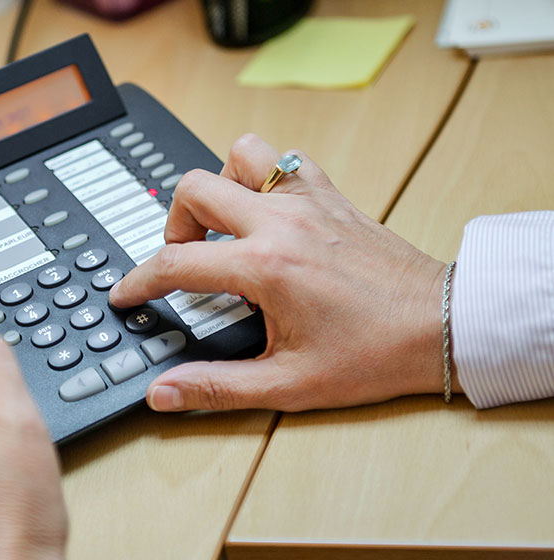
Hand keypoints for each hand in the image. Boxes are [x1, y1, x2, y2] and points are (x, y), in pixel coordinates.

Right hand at [109, 134, 460, 411]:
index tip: (128, 293)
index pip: (177, 261)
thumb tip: (165, 394)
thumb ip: (216, 387)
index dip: (140, 280)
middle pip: (194, 189)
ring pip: (239, 155)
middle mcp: (282, 222)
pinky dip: (262, 176)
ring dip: (218, 186)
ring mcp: (309, 202)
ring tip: (222, 227)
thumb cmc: (375, 353)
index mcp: (266, 267)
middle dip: (173, 224)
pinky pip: (284, 160)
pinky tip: (266, 212)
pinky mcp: (332, 197)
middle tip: (184, 258)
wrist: (443, 327)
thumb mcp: (288, 384)